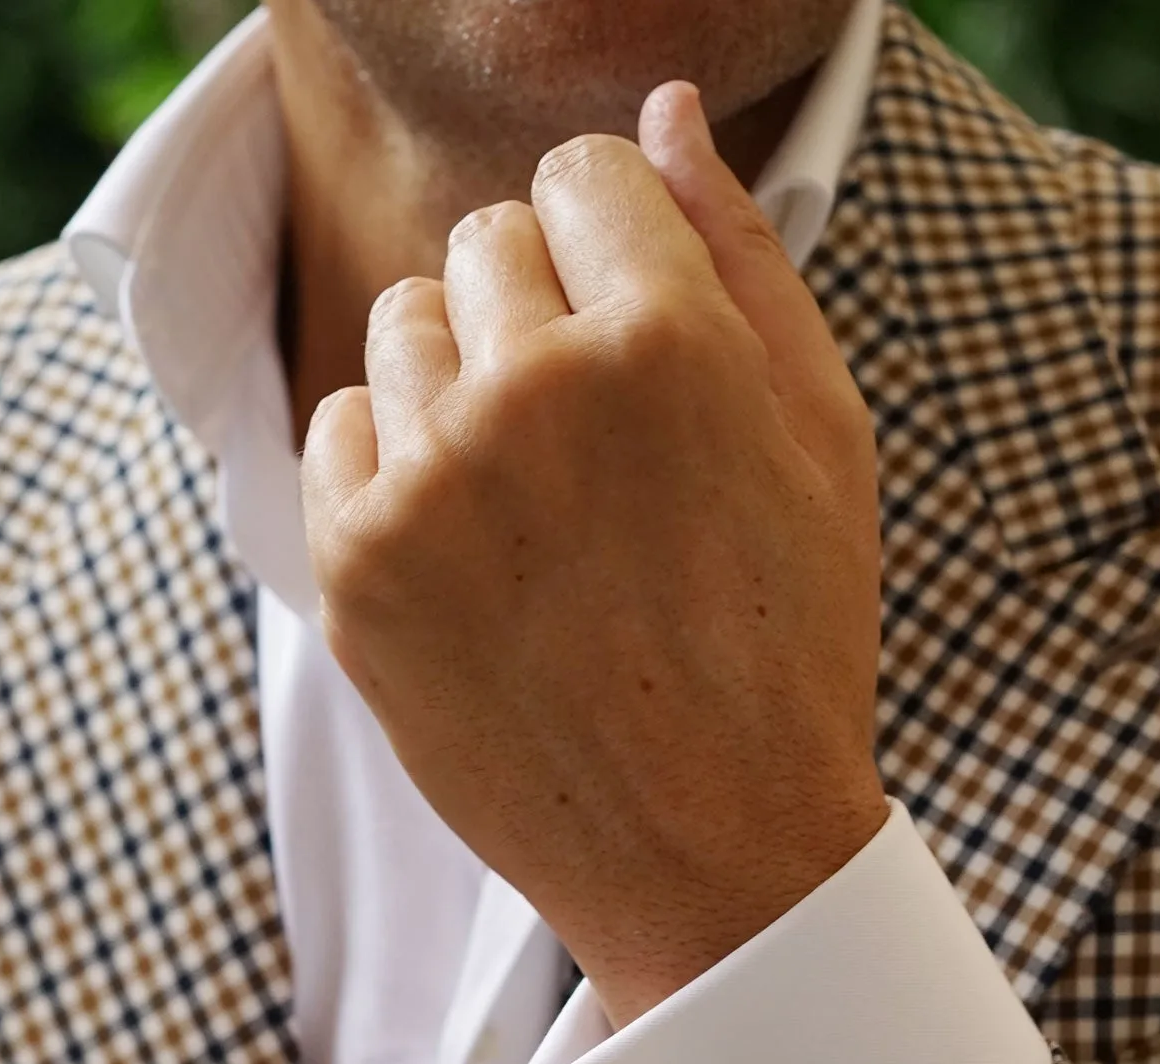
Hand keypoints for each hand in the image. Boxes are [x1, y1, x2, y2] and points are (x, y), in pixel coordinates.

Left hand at [302, 81, 885, 1027]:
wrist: (713, 857)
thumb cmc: (787, 646)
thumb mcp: (820, 436)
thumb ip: (739, 251)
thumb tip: (657, 109)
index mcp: (667, 339)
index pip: (580, 175)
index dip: (611, 248)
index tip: (634, 334)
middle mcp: (534, 393)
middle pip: (484, 242)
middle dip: (536, 313)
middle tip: (595, 449)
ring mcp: (432, 485)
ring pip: (402, 326)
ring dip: (459, 385)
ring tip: (537, 504)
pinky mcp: (357, 571)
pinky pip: (339, 431)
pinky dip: (393, 471)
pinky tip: (473, 550)